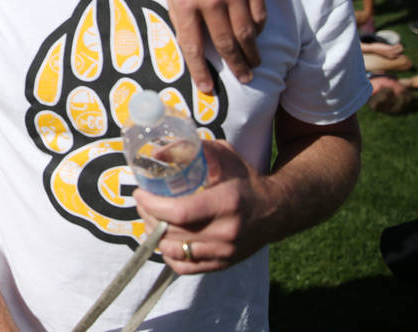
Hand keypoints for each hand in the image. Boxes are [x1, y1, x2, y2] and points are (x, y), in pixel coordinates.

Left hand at [134, 140, 275, 274]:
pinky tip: (164, 240)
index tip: (140, 193)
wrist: (278, 210)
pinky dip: (169, 256)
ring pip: (176, 252)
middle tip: (142, 203)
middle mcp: (226, 231)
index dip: (152, 205)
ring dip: (155, 236)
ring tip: (150, 219)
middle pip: (173, 233)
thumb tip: (157, 153)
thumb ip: (192, 149)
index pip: (179, 213)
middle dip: (149, 217)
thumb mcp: (224, 155)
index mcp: (226, 202)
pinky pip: (186, 268)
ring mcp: (225, 252)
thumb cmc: (245, 179)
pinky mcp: (224, 264)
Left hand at [164, 0, 263, 92]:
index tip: (208, 89)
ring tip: (254, 64)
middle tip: (244, 80)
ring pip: (246, 33)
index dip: (201, 71)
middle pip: (226, 44)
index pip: (193, 46)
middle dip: (236, 67)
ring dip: (252, 52)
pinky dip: (258, 28)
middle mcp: (210, 0)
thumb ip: (181, 12)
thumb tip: (193, 42)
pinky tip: (256, 35)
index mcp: (184, 2)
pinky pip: (259, 14)